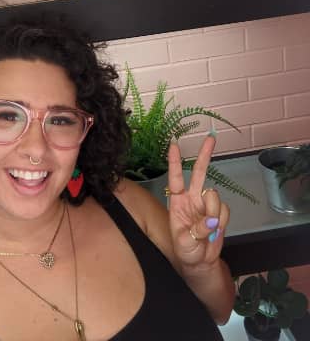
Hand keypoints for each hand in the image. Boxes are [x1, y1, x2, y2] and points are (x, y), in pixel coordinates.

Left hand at [167, 135, 229, 268]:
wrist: (201, 262)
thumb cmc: (186, 250)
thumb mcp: (184, 243)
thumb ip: (196, 230)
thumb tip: (211, 220)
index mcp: (177, 202)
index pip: (175, 178)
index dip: (174, 161)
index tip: (174, 144)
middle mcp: (192, 199)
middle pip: (199, 173)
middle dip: (204, 155)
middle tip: (211, 138)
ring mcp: (206, 204)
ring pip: (215, 197)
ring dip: (213, 213)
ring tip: (206, 231)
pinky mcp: (219, 211)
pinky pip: (225, 210)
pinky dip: (222, 222)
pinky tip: (214, 230)